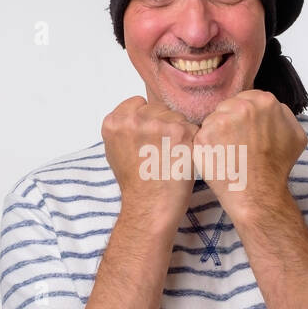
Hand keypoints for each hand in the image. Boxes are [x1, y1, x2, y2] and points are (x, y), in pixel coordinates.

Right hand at [101, 96, 199, 227]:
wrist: (149, 205)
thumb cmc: (135, 183)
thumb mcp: (115, 150)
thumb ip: (124, 127)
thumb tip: (138, 112)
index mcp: (114, 122)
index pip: (139, 103)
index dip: (148, 119)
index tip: (149, 138)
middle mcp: (133, 119)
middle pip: (159, 108)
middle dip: (164, 125)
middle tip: (160, 151)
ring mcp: (157, 124)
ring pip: (177, 116)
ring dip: (179, 132)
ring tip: (171, 155)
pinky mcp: (179, 132)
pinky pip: (193, 127)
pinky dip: (192, 142)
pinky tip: (182, 158)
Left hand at [191, 89, 306, 223]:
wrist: (259, 193)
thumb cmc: (276, 168)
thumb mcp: (296, 135)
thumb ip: (283, 114)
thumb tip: (273, 109)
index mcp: (265, 101)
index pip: (246, 99)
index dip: (244, 117)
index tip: (246, 132)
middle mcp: (241, 106)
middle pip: (227, 107)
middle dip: (230, 123)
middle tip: (237, 145)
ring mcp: (220, 120)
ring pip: (212, 120)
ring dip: (217, 134)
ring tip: (228, 153)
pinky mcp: (203, 136)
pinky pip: (201, 136)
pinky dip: (207, 147)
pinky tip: (218, 158)